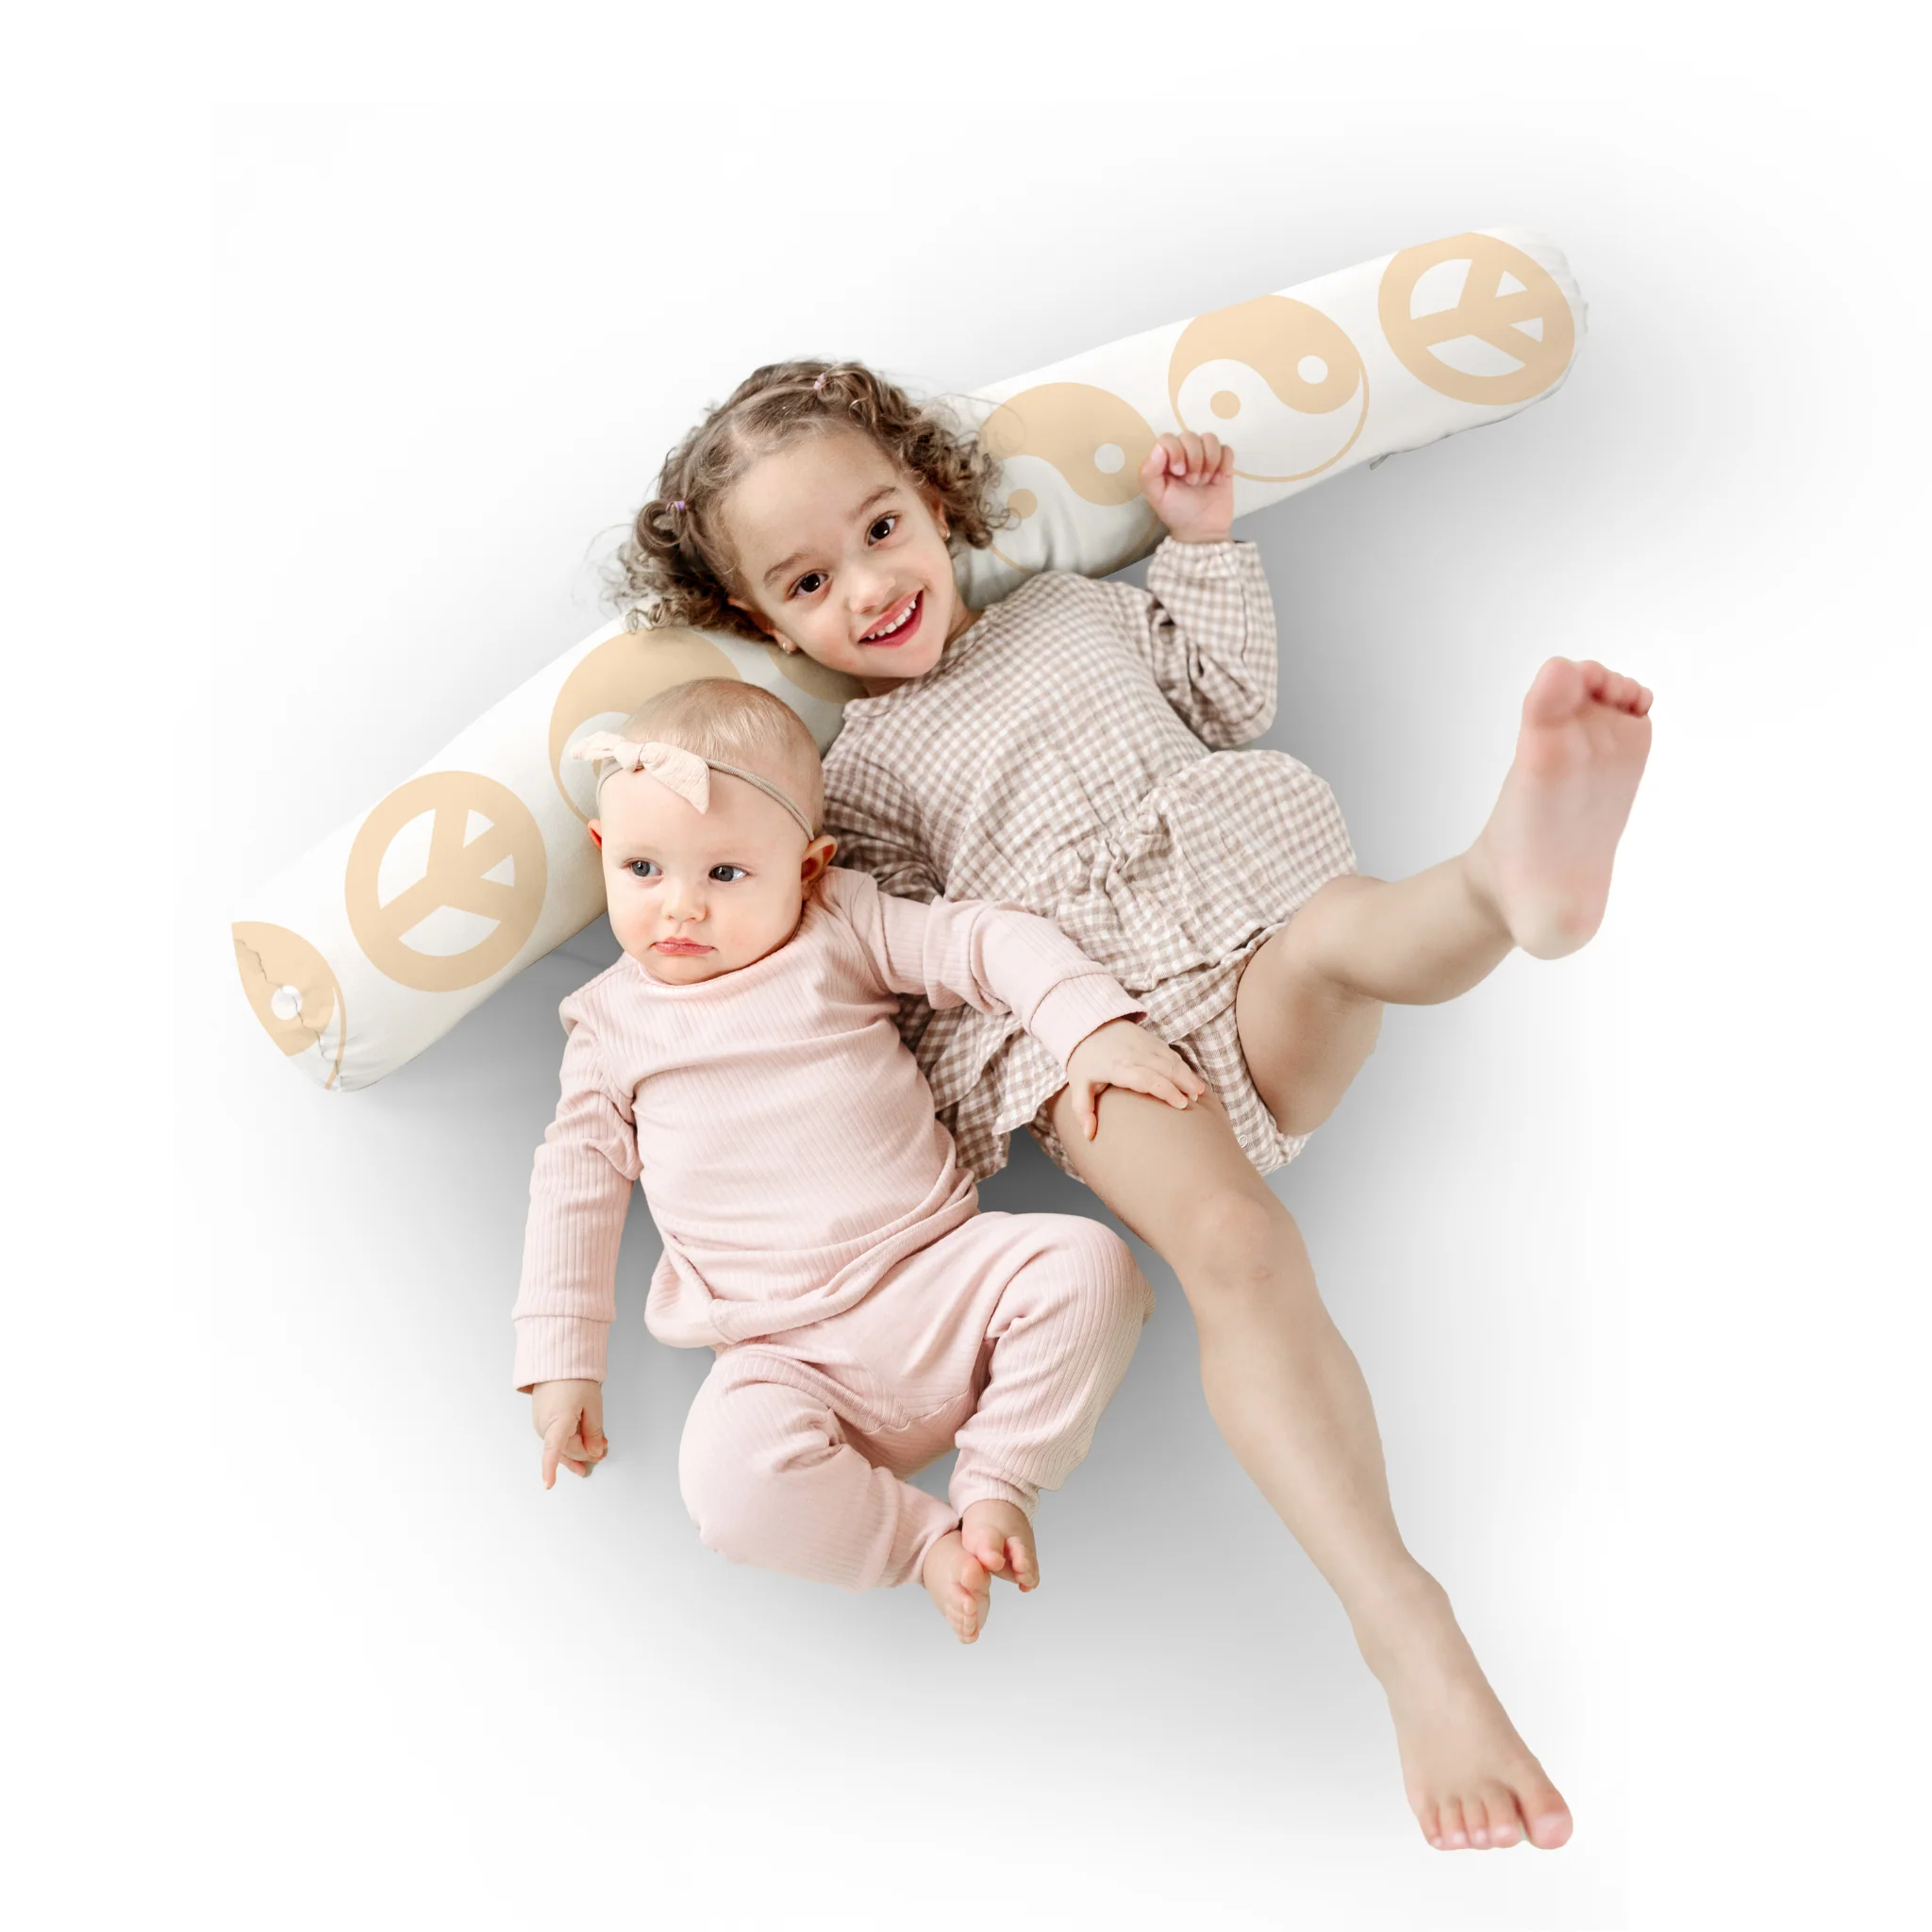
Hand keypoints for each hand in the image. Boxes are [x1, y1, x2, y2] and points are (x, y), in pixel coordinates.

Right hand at [531, 1378, 606, 1487]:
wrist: (558, 1360)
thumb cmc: (574, 1379)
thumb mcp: (593, 1406)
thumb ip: (594, 1432)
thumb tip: (594, 1452)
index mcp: (556, 1422)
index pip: (552, 1450)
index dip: (550, 1468)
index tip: (549, 1484)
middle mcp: (544, 1426)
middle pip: (567, 1450)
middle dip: (586, 1453)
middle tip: (605, 1451)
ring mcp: (541, 1423)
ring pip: (561, 1445)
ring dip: (579, 1448)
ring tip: (599, 1448)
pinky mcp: (542, 1419)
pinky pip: (556, 1436)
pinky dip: (570, 1440)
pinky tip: (583, 1440)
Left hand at [1063, 1018, 1206, 1140]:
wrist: (1089, 1025)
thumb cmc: (1085, 1060)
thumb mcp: (1078, 1085)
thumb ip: (1083, 1110)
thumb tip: (1089, 1135)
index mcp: (1118, 1067)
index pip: (1146, 1078)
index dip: (1166, 1090)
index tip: (1181, 1104)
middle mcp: (1135, 1054)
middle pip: (1165, 1068)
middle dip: (1184, 1083)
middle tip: (1197, 1099)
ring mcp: (1145, 1045)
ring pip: (1172, 1059)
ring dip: (1187, 1074)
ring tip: (1199, 1092)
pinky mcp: (1151, 1040)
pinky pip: (1171, 1053)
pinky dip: (1183, 1065)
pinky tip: (1191, 1078)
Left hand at [1138, 432, 1234, 543]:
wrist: (1202, 528)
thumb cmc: (1176, 512)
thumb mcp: (1156, 496)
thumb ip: (1149, 471)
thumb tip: (1159, 447)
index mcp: (1165, 458)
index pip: (1168, 438)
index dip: (1175, 452)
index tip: (1178, 473)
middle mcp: (1184, 452)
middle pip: (1190, 436)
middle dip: (1194, 460)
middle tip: (1192, 482)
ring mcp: (1205, 455)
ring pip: (1210, 439)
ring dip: (1209, 462)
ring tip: (1204, 481)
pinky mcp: (1223, 462)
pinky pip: (1227, 450)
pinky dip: (1224, 465)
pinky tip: (1217, 480)